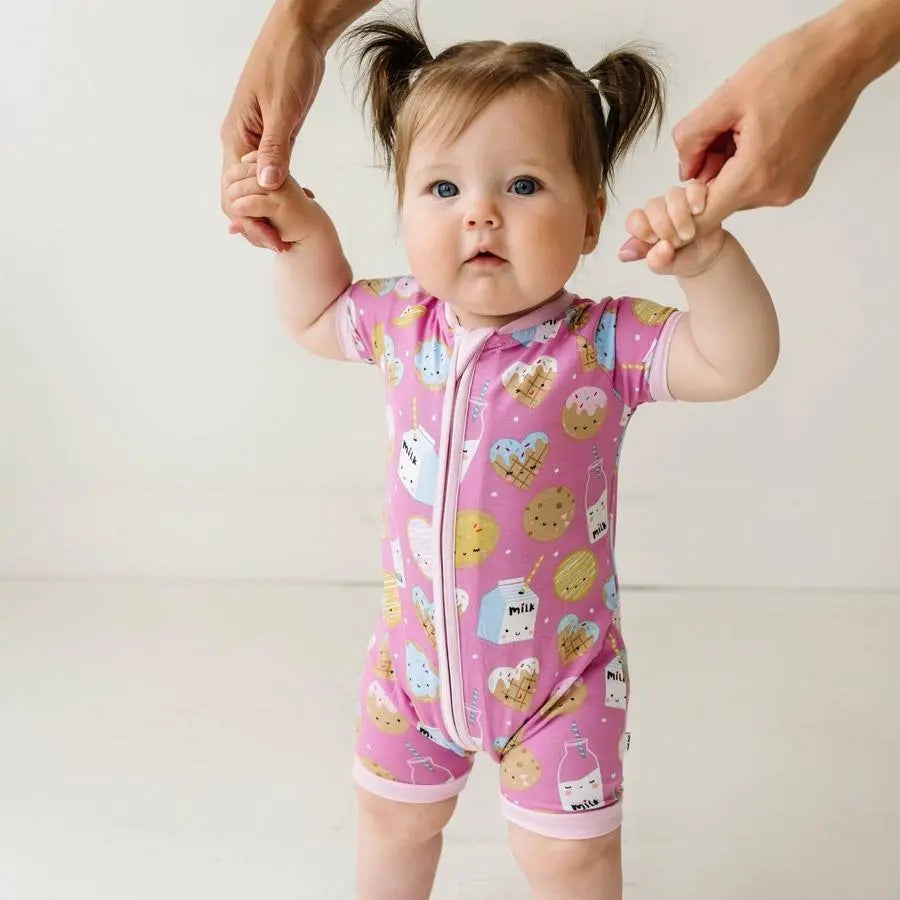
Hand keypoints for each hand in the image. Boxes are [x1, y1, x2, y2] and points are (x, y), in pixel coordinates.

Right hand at [220, 7, 326, 250]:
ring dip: (269, 210)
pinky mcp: (272, 135)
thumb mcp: (283, 107)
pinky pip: (271, 172)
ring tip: (288, 232)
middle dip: (257, 222)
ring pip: (255, 186)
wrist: (300, 34)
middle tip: (281, 244)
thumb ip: (276, 148)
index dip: (249, 221)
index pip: (232, 193)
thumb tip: (267, 185)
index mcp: (235, 137)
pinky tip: (301, 201)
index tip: (272, 240)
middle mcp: (240, 141)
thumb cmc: (287, 62)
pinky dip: (280, 191)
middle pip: (239, 195)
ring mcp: (255, 140)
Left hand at [619, 10, 863, 261]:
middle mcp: (773, 192)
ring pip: (734, 191)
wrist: (844, 57)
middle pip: (716, 201)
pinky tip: (756, 131)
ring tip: (744, 125)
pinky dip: (744, 165)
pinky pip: (754, 183)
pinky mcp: (797, 181)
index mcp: (754, 176)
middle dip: (704, 174)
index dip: (669, 226)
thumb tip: (681, 172)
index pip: (699, 219)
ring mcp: (788, 189)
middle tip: (718, 131)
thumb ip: (692, 139)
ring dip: (725, 166)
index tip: (643, 236)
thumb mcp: (726, 98)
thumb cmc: (792, 68)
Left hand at [623, 182, 725, 276]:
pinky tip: (698, 211)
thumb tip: (651, 251)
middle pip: (653, 206)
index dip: (641, 228)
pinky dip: (695, 199)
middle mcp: (660, 210)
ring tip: (689, 234)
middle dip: (664, 227)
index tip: (653, 240)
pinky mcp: (698, 194)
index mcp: (646, 227)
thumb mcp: (669, 267)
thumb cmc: (683, 259)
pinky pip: (694, 187)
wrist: (708, 256)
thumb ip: (657, 262)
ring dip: (680, 216)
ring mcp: (678, 200)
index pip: (634, 219)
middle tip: (676, 242)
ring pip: (672, 195)